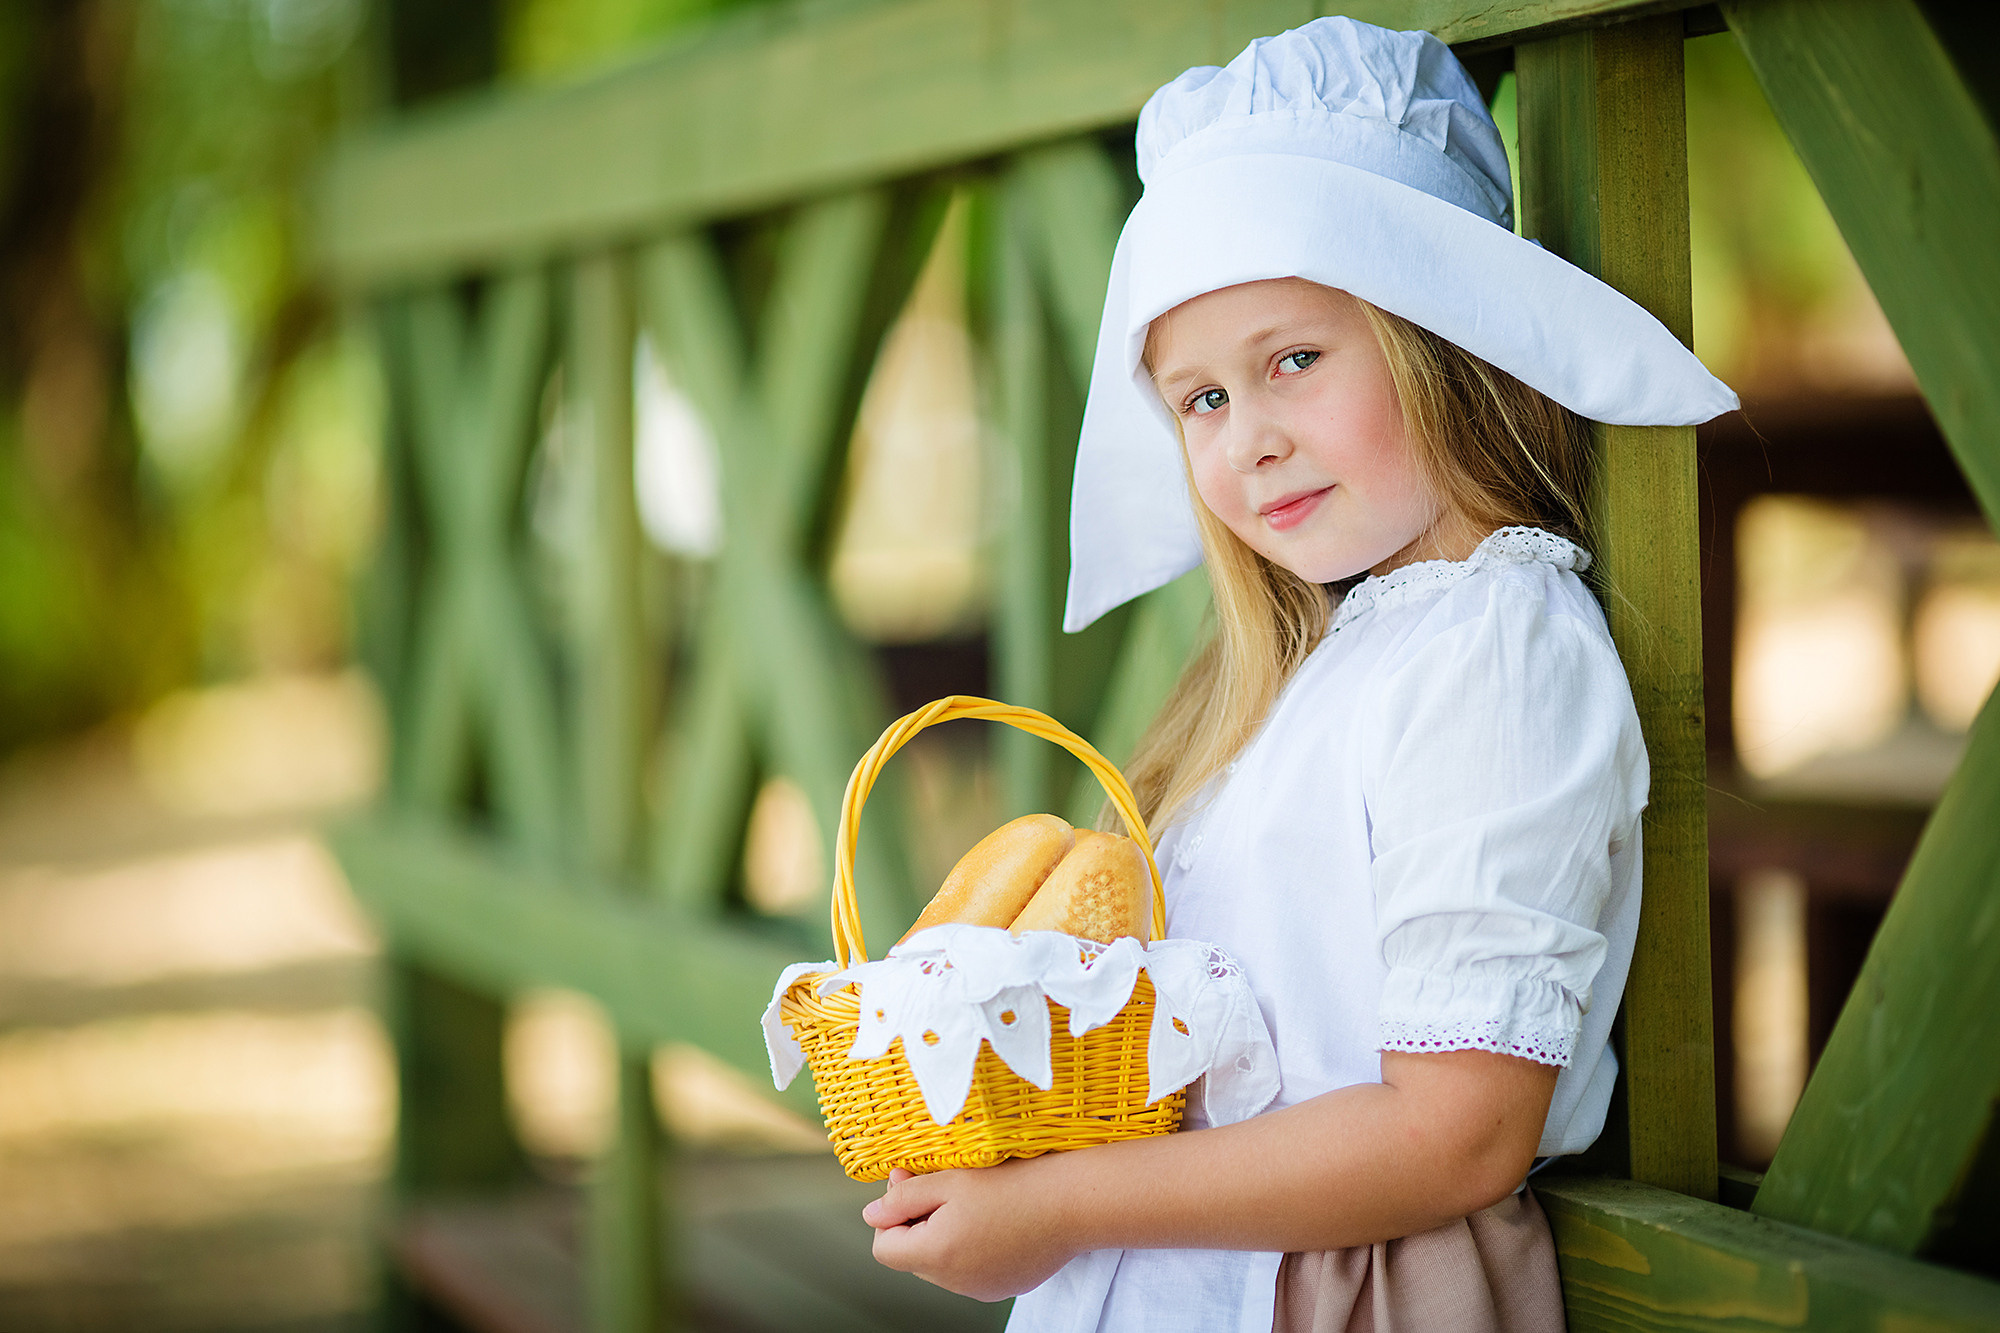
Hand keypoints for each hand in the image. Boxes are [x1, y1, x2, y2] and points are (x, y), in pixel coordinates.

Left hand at [863, 1160, 1076, 1300]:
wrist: (1071, 1203)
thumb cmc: (1012, 1184)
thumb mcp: (949, 1181)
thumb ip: (903, 1199)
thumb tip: (872, 1214)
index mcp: (936, 1255)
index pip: (883, 1248)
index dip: (889, 1216)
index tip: (910, 1185)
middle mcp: (955, 1282)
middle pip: (913, 1256)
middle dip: (918, 1223)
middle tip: (944, 1186)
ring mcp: (981, 1289)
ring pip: (942, 1264)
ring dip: (946, 1235)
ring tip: (977, 1204)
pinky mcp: (1004, 1287)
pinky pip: (971, 1270)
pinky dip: (973, 1247)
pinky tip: (997, 1221)